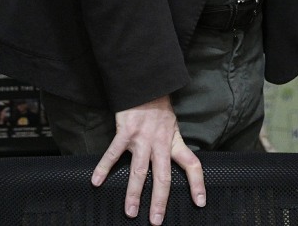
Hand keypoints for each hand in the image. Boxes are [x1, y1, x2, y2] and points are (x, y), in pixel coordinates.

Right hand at [91, 95, 204, 224]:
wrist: (146, 85)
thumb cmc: (158, 107)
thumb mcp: (173, 125)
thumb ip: (172, 144)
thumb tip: (175, 163)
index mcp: (174, 142)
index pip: (192, 164)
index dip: (197, 183)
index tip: (200, 202)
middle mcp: (160, 143)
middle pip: (163, 176)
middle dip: (159, 200)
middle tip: (156, 220)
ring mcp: (142, 138)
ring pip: (139, 171)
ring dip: (134, 193)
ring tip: (130, 211)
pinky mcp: (125, 132)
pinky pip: (113, 153)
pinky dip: (104, 167)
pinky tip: (97, 181)